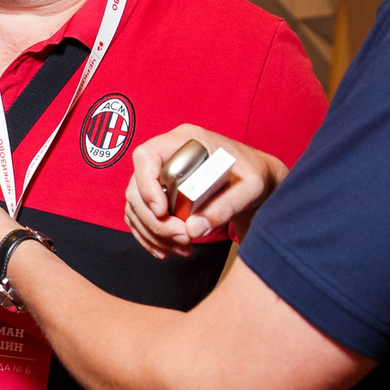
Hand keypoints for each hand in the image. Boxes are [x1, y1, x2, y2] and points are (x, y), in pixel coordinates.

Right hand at [125, 126, 286, 260]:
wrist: (253, 182)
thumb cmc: (252, 176)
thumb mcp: (250, 188)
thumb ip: (225, 206)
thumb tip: (194, 228)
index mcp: (186, 140)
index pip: (147, 155)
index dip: (146, 184)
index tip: (162, 211)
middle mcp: (167, 155)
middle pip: (136, 186)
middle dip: (153, 219)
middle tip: (181, 237)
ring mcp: (159, 175)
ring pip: (135, 205)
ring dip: (152, 232)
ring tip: (181, 247)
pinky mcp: (158, 194)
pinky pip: (140, 216)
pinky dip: (150, 236)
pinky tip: (167, 249)